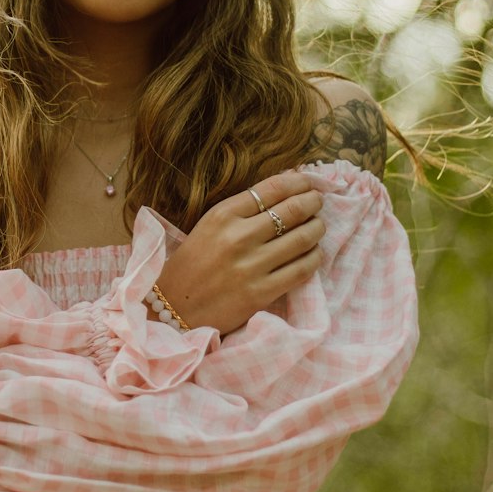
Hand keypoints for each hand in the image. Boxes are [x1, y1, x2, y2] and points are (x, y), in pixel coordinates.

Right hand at [155, 171, 325, 334]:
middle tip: (318, 200)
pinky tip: (313, 253)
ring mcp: (251, 266)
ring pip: (302, 238)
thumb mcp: (209, 226)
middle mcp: (238, 237)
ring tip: (318, 225)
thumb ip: (243, 209)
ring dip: (317, 228)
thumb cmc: (192, 264)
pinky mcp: (261, 293)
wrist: (174, 308)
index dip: (298, 182)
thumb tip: (286, 186)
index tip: (307, 183)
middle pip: (292, 210)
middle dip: (313, 201)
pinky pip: (301, 270)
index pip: (272, 189)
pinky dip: (314, 258)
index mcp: (223, 215)